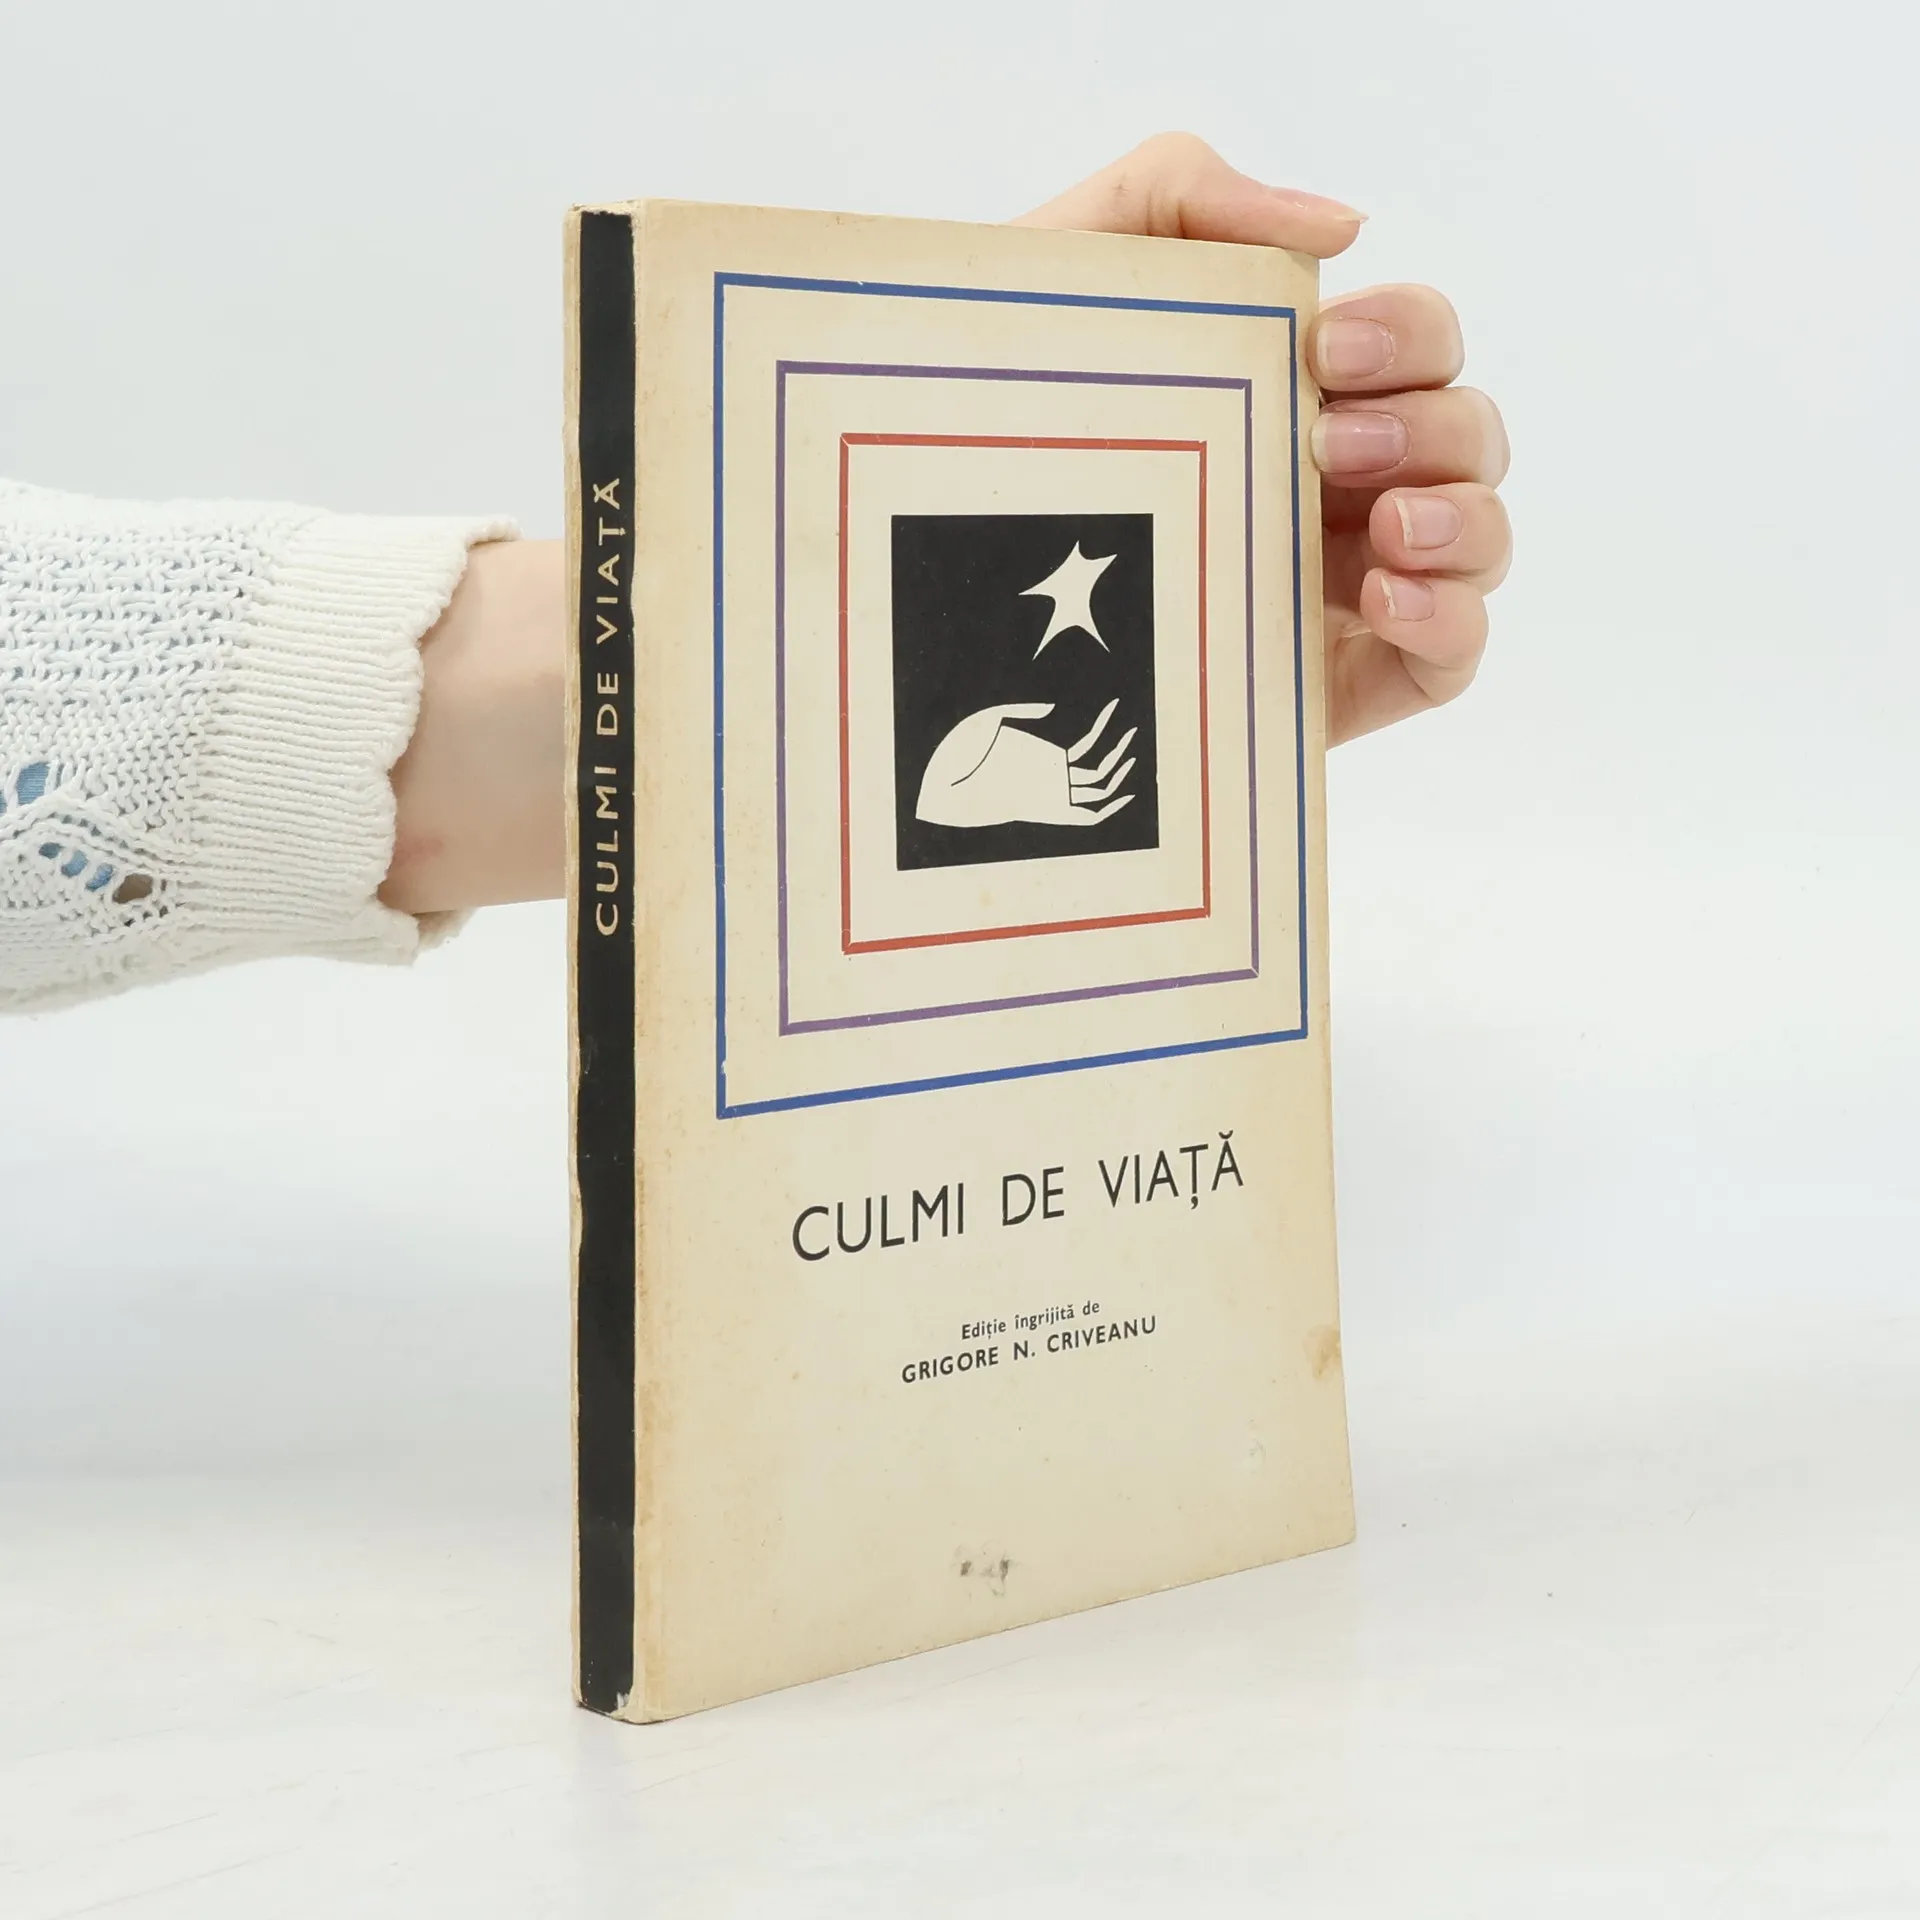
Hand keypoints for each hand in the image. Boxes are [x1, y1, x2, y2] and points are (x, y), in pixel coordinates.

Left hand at [916, 698, 1137, 828]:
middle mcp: (1051, 782)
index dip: (1103, 728)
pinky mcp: (1048, 806)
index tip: (1116, 708)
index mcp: (1042, 761)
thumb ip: (1022, 710)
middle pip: (1097, 772)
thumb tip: (1054, 708)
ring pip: (1098, 783)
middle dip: (1119, 752)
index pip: (1084, 750)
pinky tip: (1127, 786)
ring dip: (1119, 763)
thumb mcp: (991, 720)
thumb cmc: (959, 753)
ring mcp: (1051, 793)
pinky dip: (1111, 805)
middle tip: (1134, 731)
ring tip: (1132, 737)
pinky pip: (1088, 810)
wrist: (942, 782)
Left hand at [1017, 133, 1510, 744]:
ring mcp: (1340, 586)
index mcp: (1291, 394)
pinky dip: (1455, 616)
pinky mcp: (1336, 682)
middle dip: (1430, 425)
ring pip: (1482, 537)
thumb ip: (1185, 194)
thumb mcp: (1065, 270)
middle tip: (1328, 447)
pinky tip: (1387, 598)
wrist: (934, 582)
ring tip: (1384, 530)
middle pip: (1467, 433)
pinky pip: (1456, 652)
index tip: (1323, 354)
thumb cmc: (991, 422)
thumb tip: (1346, 228)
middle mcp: (1332, 485)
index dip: (1409, 334)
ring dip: (1463, 518)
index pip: (1418, 342)